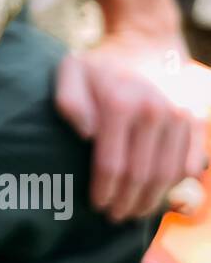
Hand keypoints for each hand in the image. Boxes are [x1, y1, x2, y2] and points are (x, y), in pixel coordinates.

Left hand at [55, 29, 206, 222]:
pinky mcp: (195, 123)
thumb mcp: (72, 72)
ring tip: (132, 212)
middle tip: (113, 216)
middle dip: (125, 202)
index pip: (112, 164)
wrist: (145, 45)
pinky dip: (172, 186)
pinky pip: (187, 166)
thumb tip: (86, 134)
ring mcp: (179, 118)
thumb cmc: (101, 67)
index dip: (104, 191)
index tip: (96, 205)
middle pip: (141, 175)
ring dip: (149, 201)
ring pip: (167, 176)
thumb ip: (68, 100)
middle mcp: (155, 111)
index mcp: (121, 103)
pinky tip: (155, 195)